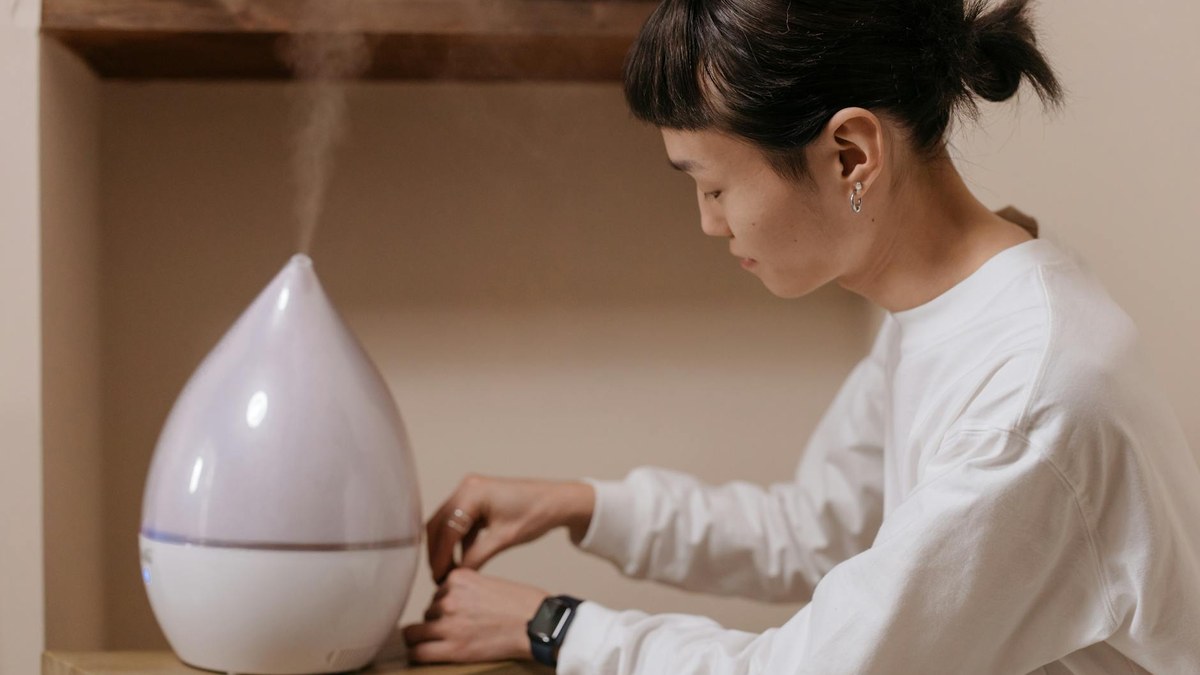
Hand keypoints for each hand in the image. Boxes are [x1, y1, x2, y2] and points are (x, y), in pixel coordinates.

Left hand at [402, 568, 546, 663]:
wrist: (538, 624)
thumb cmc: (522, 605)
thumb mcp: (488, 584)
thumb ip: (465, 589)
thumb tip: (445, 602)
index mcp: (458, 578)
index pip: (437, 593)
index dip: (445, 605)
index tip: (457, 614)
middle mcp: (449, 598)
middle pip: (428, 612)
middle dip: (437, 621)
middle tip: (457, 630)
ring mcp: (448, 623)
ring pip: (416, 632)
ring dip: (430, 637)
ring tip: (450, 642)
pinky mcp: (452, 647)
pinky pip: (418, 652)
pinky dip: (418, 654)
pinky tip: (424, 655)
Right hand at [426, 475, 593, 581]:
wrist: (558, 502)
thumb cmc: (535, 515)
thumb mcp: (503, 539)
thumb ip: (475, 557)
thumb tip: (455, 576)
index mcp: (472, 493)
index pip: (446, 529)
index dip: (440, 556)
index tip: (438, 578)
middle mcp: (466, 487)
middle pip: (439, 523)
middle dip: (437, 552)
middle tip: (438, 577)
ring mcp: (471, 491)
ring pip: (447, 523)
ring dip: (446, 547)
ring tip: (448, 573)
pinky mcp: (477, 500)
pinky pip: (459, 522)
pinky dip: (458, 541)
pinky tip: (460, 561)